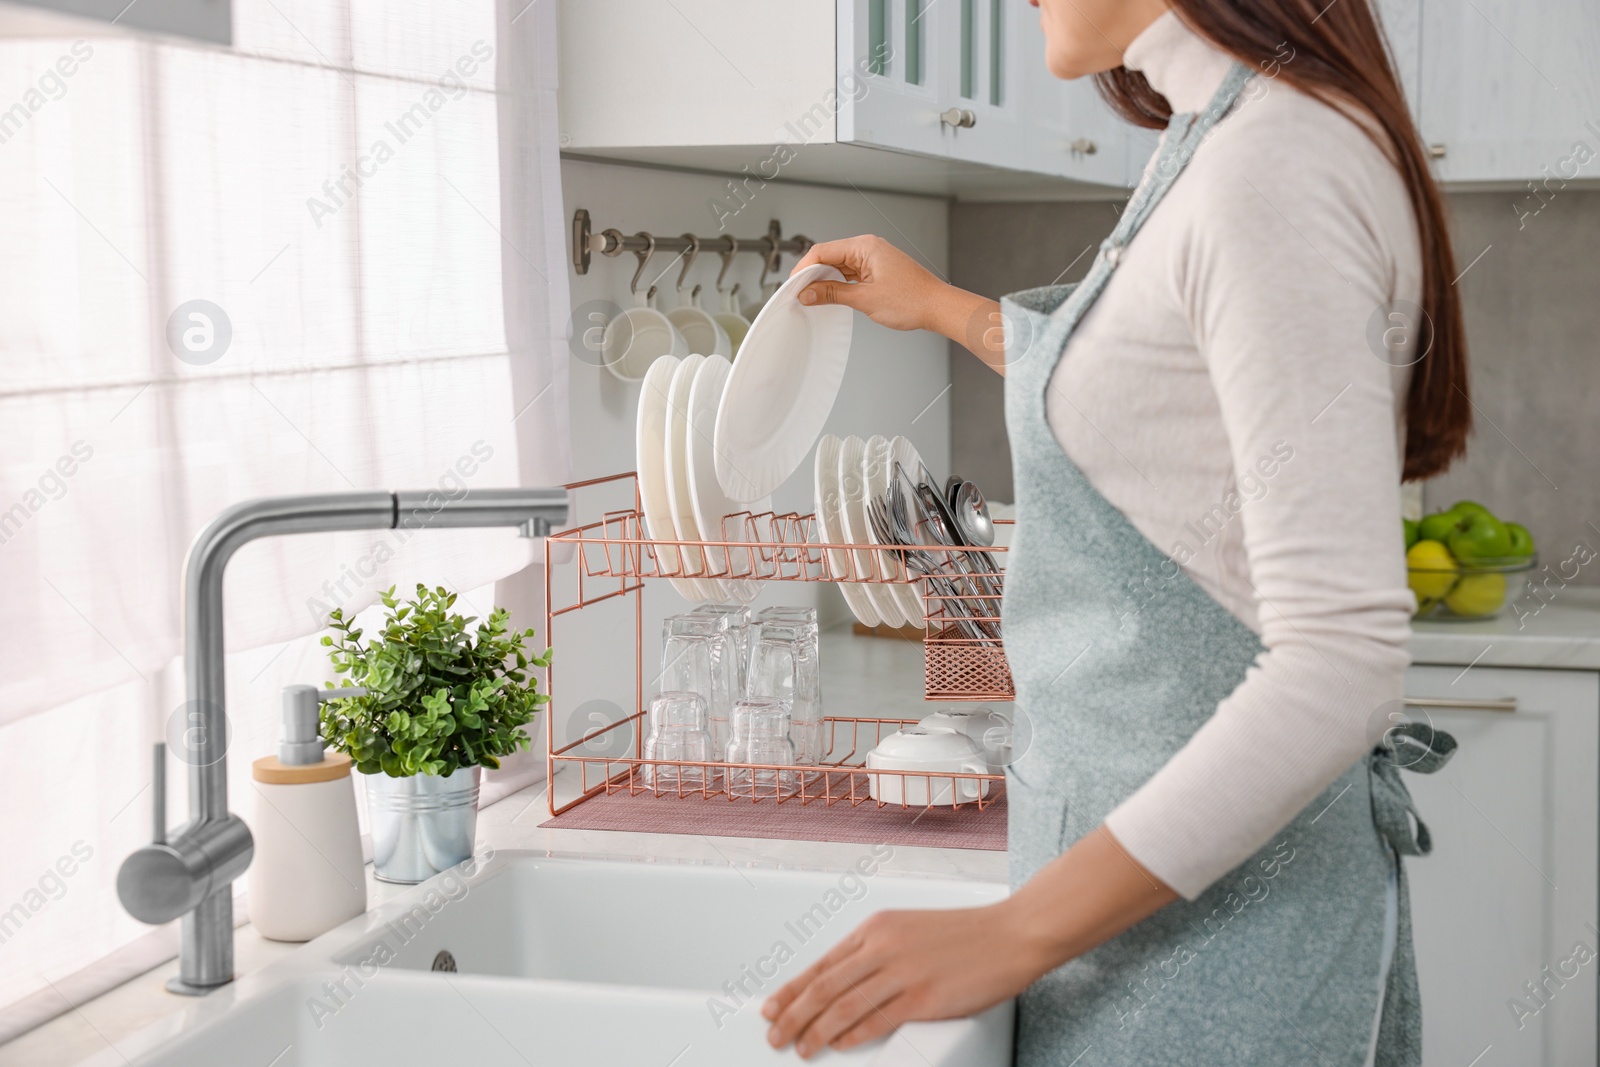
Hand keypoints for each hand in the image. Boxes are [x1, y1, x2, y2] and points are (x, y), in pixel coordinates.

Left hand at [762, 827, 1177, 1058]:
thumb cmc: (965, 935)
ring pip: (843, 1006)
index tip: (770, 1007)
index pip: (821, 964)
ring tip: (800, 1048)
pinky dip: (852, 1036)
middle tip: (774, 1035)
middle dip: (792, 1015)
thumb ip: (876, 954)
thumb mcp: (909, 931)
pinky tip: (838, 1045)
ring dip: (815, 1032)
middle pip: (823, 987)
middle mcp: (883, 947)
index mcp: (876, 928)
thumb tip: (841, 983)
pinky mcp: (924, 997)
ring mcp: (902, 972)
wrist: (1012, 933)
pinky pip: (877, 1021)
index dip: (791, 990)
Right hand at [791, 234, 1006, 372]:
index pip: (822, 251)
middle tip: (799, 295)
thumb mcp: (866, 299)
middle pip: (828, 256)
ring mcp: (872, 259)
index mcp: (864, 246)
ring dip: (824, 281)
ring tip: (812, 298)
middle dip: (811, 275)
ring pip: (838, 266)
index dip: (803, 269)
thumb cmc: (913, 300)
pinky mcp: (876, 270)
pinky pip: (849, 273)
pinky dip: (838, 284)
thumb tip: (808, 293)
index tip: (792, 286)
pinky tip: (831, 296)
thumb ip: (833, 294)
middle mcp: (868, 248)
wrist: (939, 307)